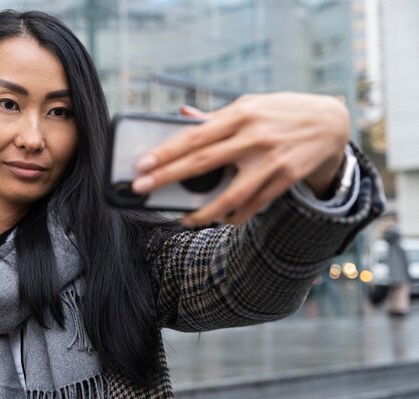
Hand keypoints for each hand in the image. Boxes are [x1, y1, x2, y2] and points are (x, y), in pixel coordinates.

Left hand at [131, 92, 348, 225]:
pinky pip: (254, 205)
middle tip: (140, 189)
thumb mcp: (250, 104)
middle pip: (202, 163)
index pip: (195, 136)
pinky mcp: (286, 178)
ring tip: (182, 219)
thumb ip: (215, 116)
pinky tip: (219, 219)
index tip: (142, 164)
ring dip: (202, 212)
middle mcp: (254, 137)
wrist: (332, 122)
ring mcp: (271, 160)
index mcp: (240, 114)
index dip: (166, 152)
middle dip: (167, 177)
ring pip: (230, 195)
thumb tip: (181, 116)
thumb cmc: (282, 111)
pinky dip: (234, 215)